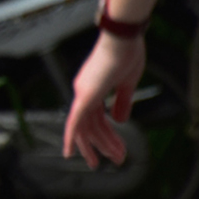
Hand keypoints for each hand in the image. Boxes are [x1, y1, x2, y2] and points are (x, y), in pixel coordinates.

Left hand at [61, 32, 139, 168]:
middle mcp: (83, 92)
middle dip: (103, 145)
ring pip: (86, 128)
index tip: (115, 149)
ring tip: (114, 159)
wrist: (124, 37)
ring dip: (100, 145)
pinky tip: (71, 152)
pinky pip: (75, 121)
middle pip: (91, 126)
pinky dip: (71, 137)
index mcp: (93, 88)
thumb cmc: (127, 53)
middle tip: (114, 161)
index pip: (97, 118)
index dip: (107, 135)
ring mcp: (82, 93)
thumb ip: (122, 102)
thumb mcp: (126, 84)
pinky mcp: (86, 95)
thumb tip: (120, 120)